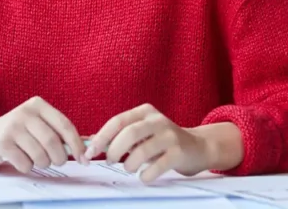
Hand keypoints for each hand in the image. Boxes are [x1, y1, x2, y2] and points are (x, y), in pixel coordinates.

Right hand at [0, 96, 88, 172]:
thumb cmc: (20, 132)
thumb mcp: (39, 125)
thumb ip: (61, 133)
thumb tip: (90, 145)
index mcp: (38, 105)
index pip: (64, 124)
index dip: (76, 144)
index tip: (84, 158)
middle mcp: (24, 113)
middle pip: (53, 142)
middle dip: (60, 157)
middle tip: (57, 161)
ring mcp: (12, 127)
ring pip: (40, 155)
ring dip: (43, 163)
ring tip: (37, 159)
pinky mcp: (2, 143)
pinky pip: (25, 163)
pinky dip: (28, 167)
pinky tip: (21, 160)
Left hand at [86, 104, 239, 181]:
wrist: (197, 147)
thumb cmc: (162, 142)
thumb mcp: (141, 133)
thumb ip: (119, 136)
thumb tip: (90, 143)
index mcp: (144, 112)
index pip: (117, 121)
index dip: (102, 137)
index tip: (90, 152)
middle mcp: (157, 120)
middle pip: (129, 133)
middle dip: (114, 150)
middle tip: (110, 161)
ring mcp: (170, 135)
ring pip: (142, 149)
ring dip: (130, 163)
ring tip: (129, 168)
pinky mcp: (180, 152)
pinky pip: (158, 165)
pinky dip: (146, 174)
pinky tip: (143, 176)